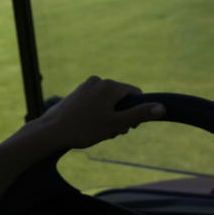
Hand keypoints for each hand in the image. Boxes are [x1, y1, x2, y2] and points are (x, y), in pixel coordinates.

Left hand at [31, 76, 165, 151]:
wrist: (51, 131)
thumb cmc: (84, 128)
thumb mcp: (116, 124)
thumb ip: (139, 114)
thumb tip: (162, 107)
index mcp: (110, 85)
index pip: (135, 94)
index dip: (136, 112)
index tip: (129, 127)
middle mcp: (99, 81)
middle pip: (121, 98)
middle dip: (121, 116)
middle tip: (112, 133)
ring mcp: (86, 86)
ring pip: (108, 102)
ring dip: (110, 117)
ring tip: (99, 132)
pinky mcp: (77, 93)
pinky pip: (96, 102)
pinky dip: (98, 114)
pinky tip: (89, 127)